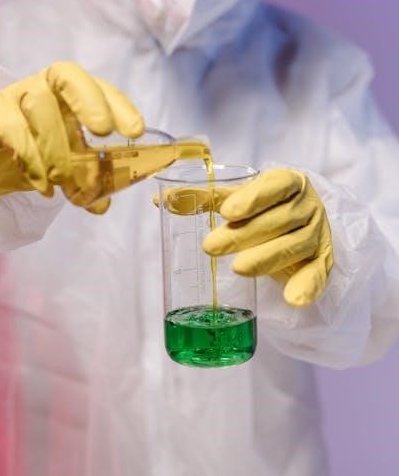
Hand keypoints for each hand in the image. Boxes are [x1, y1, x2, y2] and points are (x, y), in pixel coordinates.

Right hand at [0, 61, 143, 213]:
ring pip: (39, 109)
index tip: (136, 130)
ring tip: (64, 181)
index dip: (119, 105)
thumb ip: (86, 180)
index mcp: (71, 93)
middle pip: (68, 78)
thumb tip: (102, 204)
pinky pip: (13, 131)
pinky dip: (32, 161)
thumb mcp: (67, 163)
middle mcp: (45, 86)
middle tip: (103, 133)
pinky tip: (42, 185)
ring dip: (57, 149)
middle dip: (90, 103)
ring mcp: (16, 97)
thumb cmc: (35, 149)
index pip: (98, 86)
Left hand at [201, 168, 334, 306]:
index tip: (227, 211)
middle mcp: (307, 206)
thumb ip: (206, 197)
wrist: (302, 219)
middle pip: (279, 219)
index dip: (253, 197)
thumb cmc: (264, 206)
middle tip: (210, 247)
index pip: (275, 185)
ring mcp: (316, 234)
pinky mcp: (321, 261)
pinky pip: (318, 274)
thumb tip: (161, 199)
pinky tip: (293, 299)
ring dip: (266, 258)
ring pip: (294, 245)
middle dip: (245, 234)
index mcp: (288, 182)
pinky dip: (308, 287)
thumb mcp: (239, 198)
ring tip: (237, 268)